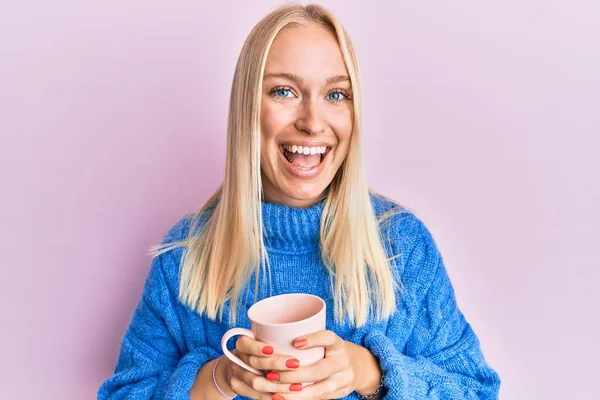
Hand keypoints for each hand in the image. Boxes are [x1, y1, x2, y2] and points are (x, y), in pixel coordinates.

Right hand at [221, 336, 306, 399]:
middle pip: (254, 362)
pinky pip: (257, 396)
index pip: (245, 343)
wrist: (235, 369)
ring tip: (297, 385)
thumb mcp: (261, 341)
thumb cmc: (257, 352)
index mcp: (242, 344)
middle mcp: (237, 359)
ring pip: (256, 383)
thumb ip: (276, 339)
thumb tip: (304, 336)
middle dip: (275, 364)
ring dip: (278, 385)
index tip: (272, 349)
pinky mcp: (239, 388)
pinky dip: (273, 396)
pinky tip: (286, 395)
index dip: (257, 347)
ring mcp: (236, 375)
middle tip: (295, 364)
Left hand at [264, 330, 380, 399]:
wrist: (358, 367)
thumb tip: (269, 335)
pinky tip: (284, 399)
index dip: (312, 339)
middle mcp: (342, 361)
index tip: (294, 342)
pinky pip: (319, 399)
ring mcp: (343, 379)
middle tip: (271, 375)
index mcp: (337, 344)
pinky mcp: (340, 393)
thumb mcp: (325, 341)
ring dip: (295, 394)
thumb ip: (307, 340)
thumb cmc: (331, 351)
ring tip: (275, 394)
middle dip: (293, 375)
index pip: (327, 338)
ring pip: (318, 390)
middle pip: (318, 370)